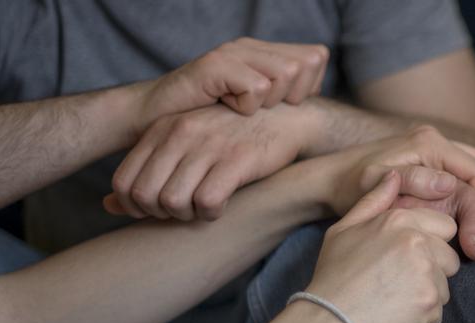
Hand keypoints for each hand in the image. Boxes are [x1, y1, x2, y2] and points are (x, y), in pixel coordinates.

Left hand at [106, 103, 319, 219]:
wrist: (284, 119)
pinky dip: (211, 214)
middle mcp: (180, 133)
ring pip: (173, 202)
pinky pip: (207, 202)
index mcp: (161, 129)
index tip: (157, 211)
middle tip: (183, 212)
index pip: (124, 181)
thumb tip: (108, 206)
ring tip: (202, 208)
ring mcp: (208, 145)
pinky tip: (222, 206)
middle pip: (146, 196)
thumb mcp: (182, 145)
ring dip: (187, 216)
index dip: (135, 208)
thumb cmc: (231, 137)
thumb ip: (146, 172)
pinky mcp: (237, 160)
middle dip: (161, 214)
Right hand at [135, 38, 328, 129]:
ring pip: (284, 73)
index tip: (285, 106)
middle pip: (304, 65)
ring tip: (243, 109)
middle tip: (263, 110)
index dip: (310, 87)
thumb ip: (285, 98)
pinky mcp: (215, 65)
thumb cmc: (210, 122)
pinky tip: (226, 107)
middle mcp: (251, 47)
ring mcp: (232, 53)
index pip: (316, 57)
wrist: (157, 123)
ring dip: (268, 102)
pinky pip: (255, 87)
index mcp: (265, 53)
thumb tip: (317, 96)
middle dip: (292, 96)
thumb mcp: (256, 111)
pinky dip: (245, 106)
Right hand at [303, 171, 460, 322]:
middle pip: (450, 256)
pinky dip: (422, 318)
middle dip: (433, 271)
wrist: (327, 321)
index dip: (430, 244)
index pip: (445, 226)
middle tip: (399, 283)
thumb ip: (374, 201)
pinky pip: (439, 310)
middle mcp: (418, 241)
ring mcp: (426, 271)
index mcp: (400, 219)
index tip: (407, 260)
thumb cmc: (333, 276)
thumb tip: (393, 175)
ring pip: (446, 284)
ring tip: (394, 300)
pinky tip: (396, 316)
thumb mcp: (344, 229)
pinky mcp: (430, 301)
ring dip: (427, 295)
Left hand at [321, 126, 474, 260]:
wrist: (329, 180)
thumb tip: (450, 185)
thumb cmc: (350, 184)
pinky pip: (463, 186)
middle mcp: (437, 145)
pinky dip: (474, 206)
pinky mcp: (430, 172)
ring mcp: (435, 157)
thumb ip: (413, 180)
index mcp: (430, 144)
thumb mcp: (376, 183)